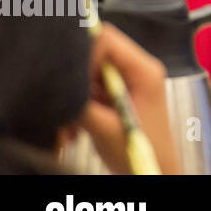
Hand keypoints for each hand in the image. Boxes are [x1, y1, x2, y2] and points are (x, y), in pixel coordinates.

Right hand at [79, 23, 180, 174]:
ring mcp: (128, 82)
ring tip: (70, 127)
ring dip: (75, 99)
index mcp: (144, 70)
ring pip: (89, 75)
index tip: (70, 79)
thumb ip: (81, 103)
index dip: (84, 53)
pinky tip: (74, 132)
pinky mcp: (118, 96)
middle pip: (96, 54)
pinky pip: (90, 91)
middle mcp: (138, 69)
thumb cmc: (139, 150)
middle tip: (67, 102)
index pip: (108, 38)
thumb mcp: (105, 127)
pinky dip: (78, 109)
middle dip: (75, 79)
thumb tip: (58, 85)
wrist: (151, 172)